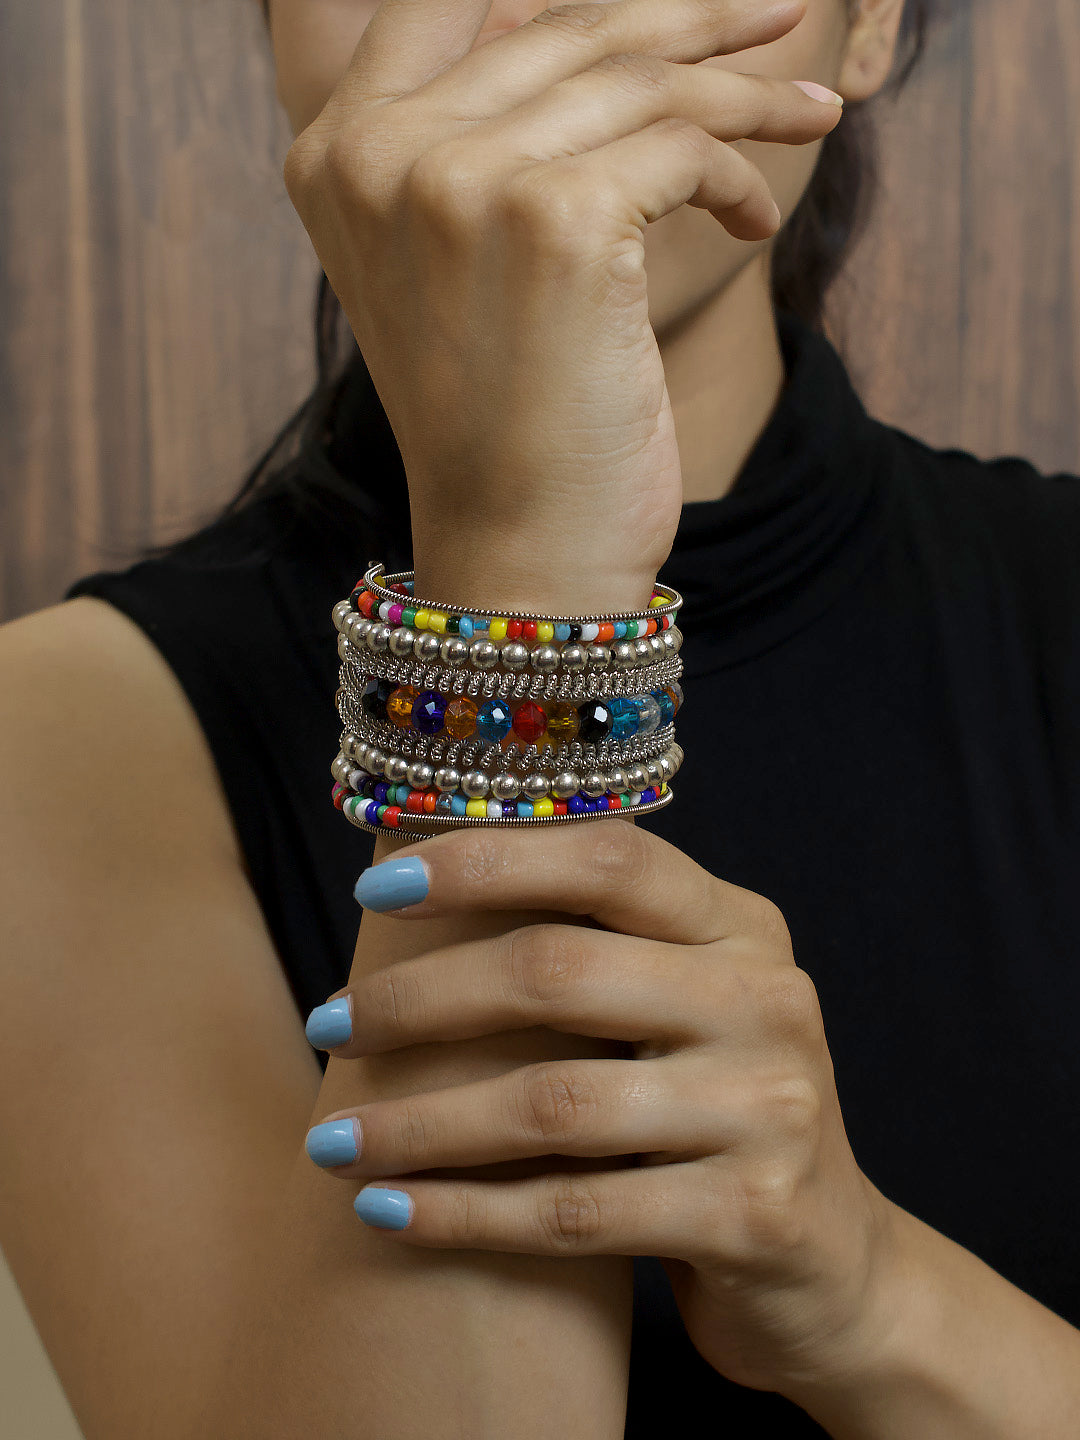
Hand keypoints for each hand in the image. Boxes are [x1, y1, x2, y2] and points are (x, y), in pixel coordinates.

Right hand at [278, 0, 842, 606]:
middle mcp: (380, 154)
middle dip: (694, 17)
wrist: (521, 550)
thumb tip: (551, 10)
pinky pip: (684, 147)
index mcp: (335, 155)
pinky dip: (738, 174)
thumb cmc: (504, 421)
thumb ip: (477, 137)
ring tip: (812, 108)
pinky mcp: (557, 218)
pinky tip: (759, 216)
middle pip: (565, 25)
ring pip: (641, 78)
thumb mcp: (457, 264)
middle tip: (782, 14)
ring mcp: (460, 180)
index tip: (669, 5)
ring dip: (745, 91)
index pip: (444, 1)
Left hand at [304, 821, 901, 1397]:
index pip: (608, 858)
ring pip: (550, 1103)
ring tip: (331, 1142)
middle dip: (420, 1000)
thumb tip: (418, 885)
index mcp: (742, 927)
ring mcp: (770, 1108)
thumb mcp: (684, 1010)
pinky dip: (462, 1214)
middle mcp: (767, 999)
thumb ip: (599, 951)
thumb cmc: (714, 1116)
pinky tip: (388, 1214)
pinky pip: (571, 1212)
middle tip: (329, 1025)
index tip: (377, 890)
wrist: (833, 1268)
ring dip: (418, 1124)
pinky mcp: (755, 1217)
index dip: (484, 862)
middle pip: (558, 970)